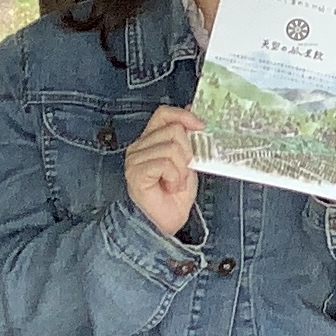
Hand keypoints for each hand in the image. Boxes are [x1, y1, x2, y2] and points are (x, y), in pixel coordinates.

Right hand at [126, 103, 201, 237]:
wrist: (165, 221)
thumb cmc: (174, 194)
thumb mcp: (188, 161)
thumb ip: (189, 141)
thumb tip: (196, 119)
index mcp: (150, 140)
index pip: (164, 113)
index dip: (183, 115)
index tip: (201, 126)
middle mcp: (139, 146)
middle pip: (173, 130)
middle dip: (188, 152)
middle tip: (184, 170)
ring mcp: (135, 158)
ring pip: (172, 148)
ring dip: (182, 169)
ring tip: (176, 182)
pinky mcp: (136, 172)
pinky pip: (165, 163)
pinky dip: (175, 177)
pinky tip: (170, 187)